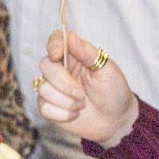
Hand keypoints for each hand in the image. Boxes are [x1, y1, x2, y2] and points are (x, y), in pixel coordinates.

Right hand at [37, 31, 138, 145]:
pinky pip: (44, 108)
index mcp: (75, 56)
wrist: (116, 121)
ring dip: (66, 101)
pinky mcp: (48, 107)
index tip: (57, 55)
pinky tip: (75, 114)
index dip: (53, 46)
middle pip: (46, 66)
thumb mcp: (107, 71)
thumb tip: (71, 37)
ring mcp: (52, 88)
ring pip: (43, 89)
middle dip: (64, 83)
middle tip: (81, 94)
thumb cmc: (114, 93)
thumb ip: (88, 53)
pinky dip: (62, 114)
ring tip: (82, 105)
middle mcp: (60, 70)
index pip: (56, 41)